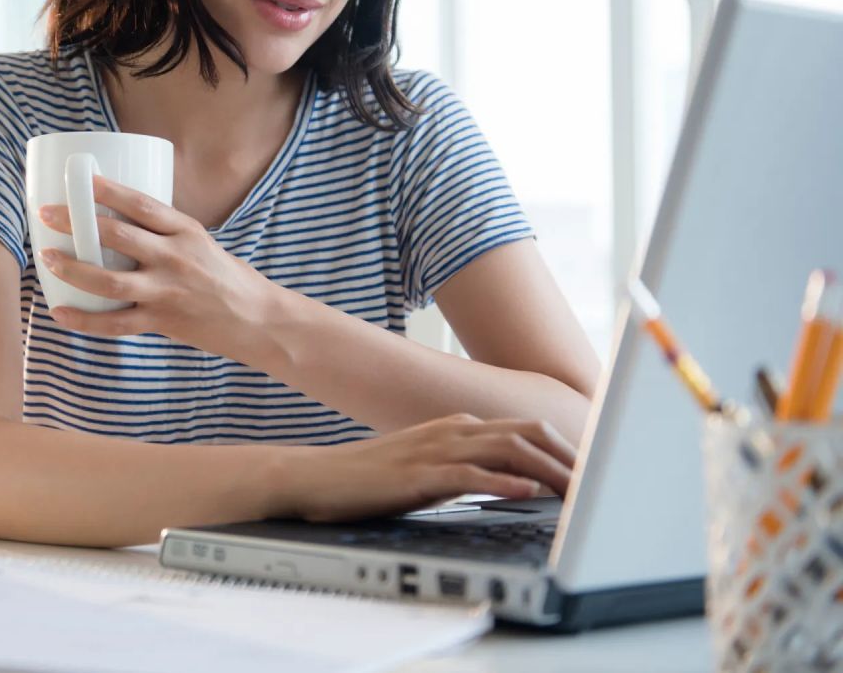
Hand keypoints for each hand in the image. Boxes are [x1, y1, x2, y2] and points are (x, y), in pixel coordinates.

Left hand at [36, 175, 274, 355]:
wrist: (257, 319)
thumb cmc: (225, 276)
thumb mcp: (199, 241)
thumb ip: (162, 232)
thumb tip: (114, 218)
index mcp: (185, 231)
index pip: (141, 204)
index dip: (108, 190)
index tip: (80, 179)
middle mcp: (175, 258)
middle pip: (118, 237)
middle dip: (77, 222)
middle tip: (46, 214)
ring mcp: (167, 292)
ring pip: (110, 281)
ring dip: (73, 269)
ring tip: (47, 258)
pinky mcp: (163, 322)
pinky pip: (116, 324)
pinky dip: (85, 320)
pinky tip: (60, 313)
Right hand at [283, 413, 577, 521]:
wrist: (318, 478)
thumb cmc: (373, 478)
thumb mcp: (430, 467)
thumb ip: (470, 468)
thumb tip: (518, 484)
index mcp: (458, 426)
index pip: (526, 430)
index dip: (566, 449)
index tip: (594, 473)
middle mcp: (452, 429)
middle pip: (527, 433)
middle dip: (569, 456)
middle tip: (601, 483)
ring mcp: (434, 448)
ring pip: (506, 449)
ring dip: (548, 469)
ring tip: (578, 491)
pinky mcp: (417, 473)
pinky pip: (469, 473)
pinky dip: (502, 481)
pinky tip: (526, 492)